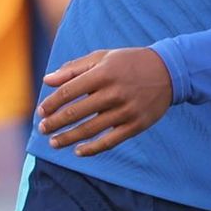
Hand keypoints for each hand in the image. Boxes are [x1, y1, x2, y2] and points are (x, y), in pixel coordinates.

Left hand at [36, 47, 173, 156]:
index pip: (69, 91)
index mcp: (103, 74)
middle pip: (77, 112)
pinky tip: (78, 152)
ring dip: (69, 138)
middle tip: (42, 129)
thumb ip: (73, 69)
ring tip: (54, 143)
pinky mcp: (136, 125)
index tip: (41, 111)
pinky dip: (93, 149)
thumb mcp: (101, 57)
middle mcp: (114, 93)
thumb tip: (47, 80)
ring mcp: (126, 111)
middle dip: (55, 123)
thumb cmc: (128, 63)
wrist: (169, 71)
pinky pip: (110, 141)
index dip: (52, 103)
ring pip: (91, 129)